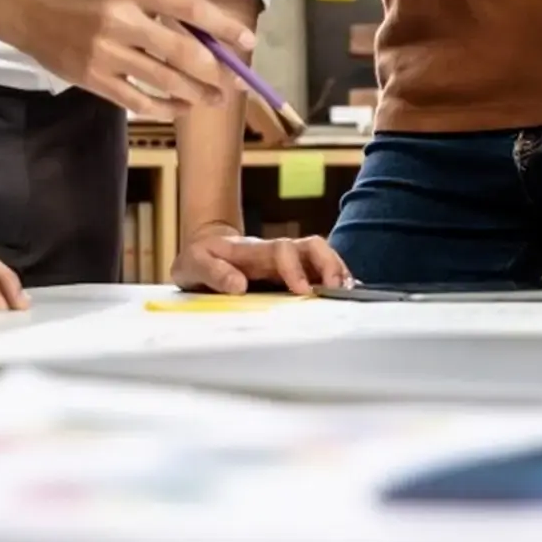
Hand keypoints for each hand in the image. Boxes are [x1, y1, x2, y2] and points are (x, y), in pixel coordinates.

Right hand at [0, 0, 252, 119]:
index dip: (222, 27)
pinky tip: (180, 107)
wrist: (27, 9)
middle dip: (216, 71)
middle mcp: (121, 19)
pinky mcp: (93, 78)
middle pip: (182, 51)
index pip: (189, 8)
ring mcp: (106, 52)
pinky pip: (138, 100)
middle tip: (235, 82)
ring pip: (164, 80)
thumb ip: (158, 6)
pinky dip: (164, 107)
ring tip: (214, 100)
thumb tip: (206, 38)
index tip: (247, 42)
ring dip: (196, 94)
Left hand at [171, 227, 351, 295]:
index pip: (282, 251)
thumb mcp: (194, 264)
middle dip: (329, 264)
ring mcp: (286, 261)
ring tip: (347, 293)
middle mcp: (275, 253)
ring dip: (336, 271)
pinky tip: (343, 295)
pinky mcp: (290, 272)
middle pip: (312, 246)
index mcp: (253, 251)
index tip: (303, 291)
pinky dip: (333, 279)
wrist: (204, 248)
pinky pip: (317, 270)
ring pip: (320, 256)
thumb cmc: (199, 258)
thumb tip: (239, 285)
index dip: (296, 268)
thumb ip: (214, 273)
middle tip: (337, 289)